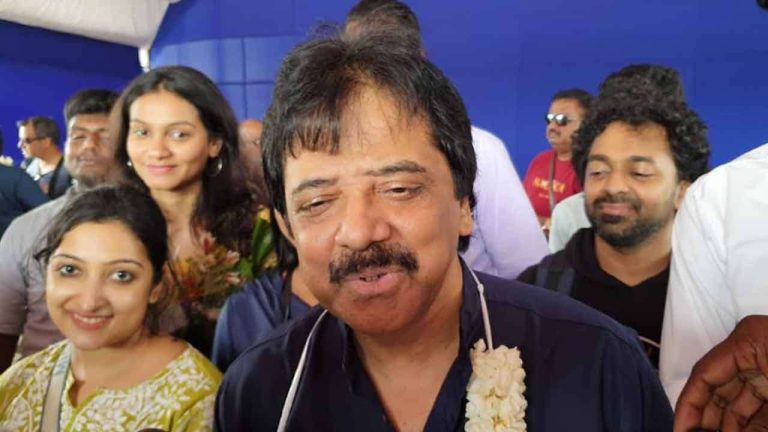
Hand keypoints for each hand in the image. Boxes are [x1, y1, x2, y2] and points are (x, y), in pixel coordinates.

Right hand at [675, 315, 767, 430]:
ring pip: (739, 399)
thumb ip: (756, 424)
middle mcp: (755, 351)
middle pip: (719, 388)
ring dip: (727, 424)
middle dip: (706, 418)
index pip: (704, 374)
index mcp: (749, 341)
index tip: (678, 430)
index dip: (688, 406)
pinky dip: (750, 422)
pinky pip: (757, 402)